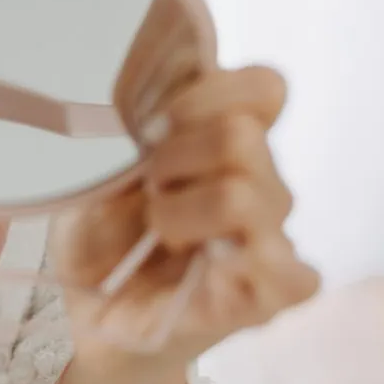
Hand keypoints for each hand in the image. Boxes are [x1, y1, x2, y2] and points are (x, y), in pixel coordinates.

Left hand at [51, 65, 319, 371]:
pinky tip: (196, 263)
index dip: (208, 93)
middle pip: (243, 135)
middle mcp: (261, 182)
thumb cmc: (100, 235)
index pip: (264, 89)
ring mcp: (272, 237)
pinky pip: (292, 270)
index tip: (151, 125)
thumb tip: (172, 70)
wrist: (91, 314)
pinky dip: (235, 261)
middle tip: (144, 187)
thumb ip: (139, 119)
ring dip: (180, 210)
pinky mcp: (273, 293)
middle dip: (174, 155)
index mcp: (226, 140)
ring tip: (156, 230)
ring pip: (246, 194)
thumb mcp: (96, 167)